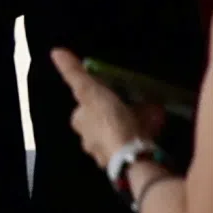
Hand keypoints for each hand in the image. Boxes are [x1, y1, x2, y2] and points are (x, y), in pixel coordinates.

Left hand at [51, 49, 157, 174]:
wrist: (131, 156)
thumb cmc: (108, 120)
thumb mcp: (89, 91)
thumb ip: (74, 73)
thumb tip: (55, 51)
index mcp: (80, 124)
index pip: (86, 107)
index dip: (99, 97)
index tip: (113, 91)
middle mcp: (89, 141)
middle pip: (105, 121)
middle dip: (120, 111)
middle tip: (138, 101)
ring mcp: (108, 154)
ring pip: (121, 133)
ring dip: (135, 122)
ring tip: (154, 112)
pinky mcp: (128, 162)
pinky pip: (135, 143)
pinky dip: (144, 134)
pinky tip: (157, 127)